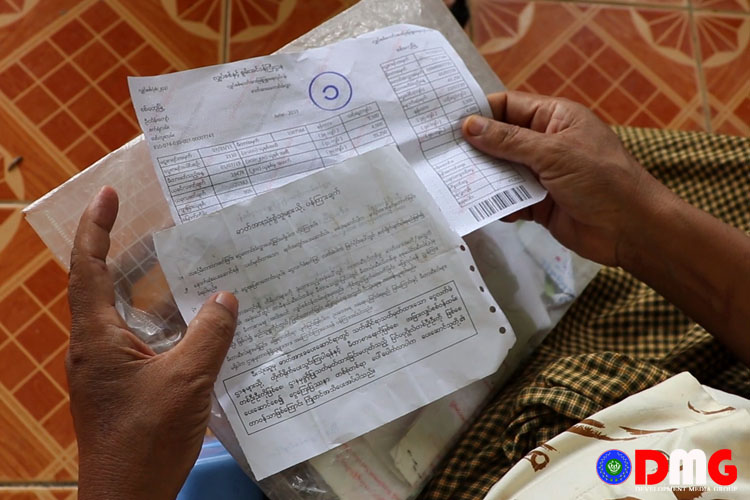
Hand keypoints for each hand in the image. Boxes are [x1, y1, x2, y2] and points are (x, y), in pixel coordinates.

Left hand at [67, 187, 238, 499]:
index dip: (97, 227)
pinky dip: (164, 322)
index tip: (109, 194)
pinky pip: (141, 340)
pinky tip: (196, 322)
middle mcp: (96, 347)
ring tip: (184, 266)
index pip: (89, 268)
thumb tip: (225, 297)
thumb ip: (208, 334)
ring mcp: (108, 368)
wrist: (128, 498)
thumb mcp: (186, 380)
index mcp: (97, 338)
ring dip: (150, 289)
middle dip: (129, 252)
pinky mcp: (124, 386)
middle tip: (163, 226)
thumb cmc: (146, 439)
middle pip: (104, 286)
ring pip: (126, 314)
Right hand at [462, 91, 673, 266]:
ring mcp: (541, 174)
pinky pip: (508, 198)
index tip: (446, 122)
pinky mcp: (538, 204)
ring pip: (501, 171)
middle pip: (500, 140)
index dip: (479, 113)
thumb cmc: (600, 179)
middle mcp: (545, 143)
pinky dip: (494, 203)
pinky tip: (475, 206)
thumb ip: (509, 142)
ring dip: (481, 177)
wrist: (632, 229)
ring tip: (450, 180)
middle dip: (474, 148)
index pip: (508, 107)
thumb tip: (469, 126)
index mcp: (554, 118)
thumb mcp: (553, 153)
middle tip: (438, 154)